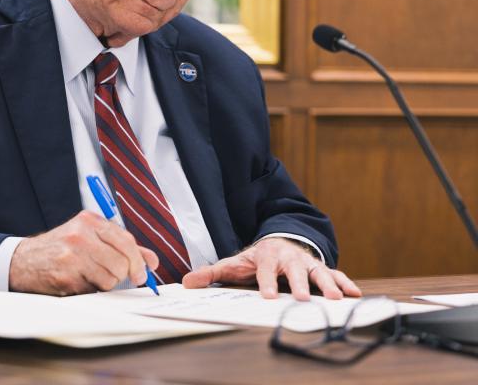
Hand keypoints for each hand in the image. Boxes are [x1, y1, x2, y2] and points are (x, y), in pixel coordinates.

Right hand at [8, 210, 158, 295]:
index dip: (138, 261)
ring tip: (89, 276)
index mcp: (89, 220)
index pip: (126, 241)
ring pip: (110, 278)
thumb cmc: (61, 249)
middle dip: (121, 275)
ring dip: (105, 284)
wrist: (24, 260)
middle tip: (112, 276)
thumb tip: (152, 260)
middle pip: (122, 262)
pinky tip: (77, 281)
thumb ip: (122, 246)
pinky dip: (90, 290)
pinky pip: (94, 290)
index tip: (141, 274)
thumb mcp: (90, 238)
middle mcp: (81, 234)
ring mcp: (72, 255)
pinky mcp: (66, 275)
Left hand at [181, 238, 361, 300]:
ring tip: (337, 299)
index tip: (269, 297)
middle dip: (301, 284)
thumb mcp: (232, 263)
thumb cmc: (255, 258)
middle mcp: (289, 258)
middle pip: (295, 271)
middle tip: (305, 299)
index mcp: (267, 256)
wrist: (279, 241)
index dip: (267, 282)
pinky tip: (355, 294)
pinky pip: (335, 274)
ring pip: (319, 272)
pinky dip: (345, 283)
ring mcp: (307, 262)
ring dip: (328, 284)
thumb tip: (186, 282)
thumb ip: (211, 273)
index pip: (266, 270)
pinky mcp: (321, 268)